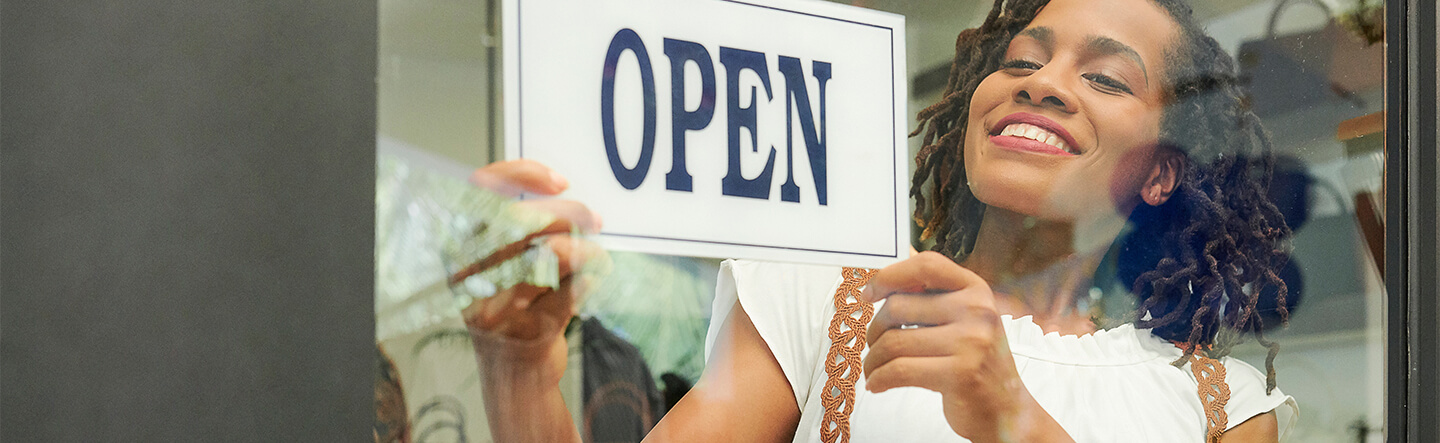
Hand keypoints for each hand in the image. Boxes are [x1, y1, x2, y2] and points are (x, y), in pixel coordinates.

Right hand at [461, 160, 604, 382]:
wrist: (512, 376)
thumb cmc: (510, 309)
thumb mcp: (499, 263)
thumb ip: (518, 227)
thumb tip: (561, 191)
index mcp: (459, 249)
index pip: (481, 190)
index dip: (523, 173)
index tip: (560, 182)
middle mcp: (469, 276)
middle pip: (524, 219)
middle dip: (569, 213)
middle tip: (594, 218)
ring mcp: (496, 306)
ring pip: (554, 253)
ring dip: (587, 250)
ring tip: (596, 255)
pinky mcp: (528, 331)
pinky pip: (573, 290)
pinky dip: (590, 281)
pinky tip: (590, 281)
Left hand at [860, 252, 1070, 442]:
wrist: (1006, 410)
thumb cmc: (976, 363)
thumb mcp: (964, 320)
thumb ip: (934, 295)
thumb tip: (897, 261)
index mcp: (976, 290)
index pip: (926, 265)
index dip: (889, 276)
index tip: (869, 294)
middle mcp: (977, 310)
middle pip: (898, 307)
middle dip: (875, 330)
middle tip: (874, 346)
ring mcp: (971, 342)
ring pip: (894, 342)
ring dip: (874, 360)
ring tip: (874, 369)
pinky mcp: (960, 374)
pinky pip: (899, 370)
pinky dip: (879, 378)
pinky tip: (877, 384)